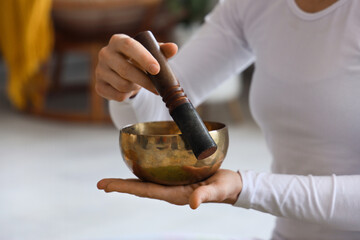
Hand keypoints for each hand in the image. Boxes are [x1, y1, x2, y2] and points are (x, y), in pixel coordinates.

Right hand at [95, 34, 177, 100]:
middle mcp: (105, 53)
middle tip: (157, 88)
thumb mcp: (151, 53)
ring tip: (141, 85)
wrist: (124, 72)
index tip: (157, 69)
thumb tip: (173, 48)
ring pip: (122, 85)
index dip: (144, 58)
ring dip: (137, 88)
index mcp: (118, 41)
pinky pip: (118, 96)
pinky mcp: (99, 86)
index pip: (129, 46)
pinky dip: (129, 96)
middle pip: (125, 69)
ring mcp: (99, 70)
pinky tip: (131, 90)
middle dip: (144, 81)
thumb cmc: (140, 59)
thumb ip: (162, 50)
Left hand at [97, 169, 242, 208]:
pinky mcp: (177, 177)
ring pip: (145, 182)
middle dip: (120, 186)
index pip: (145, 191)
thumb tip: (193, 204)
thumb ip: (205, 195)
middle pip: (140, 188)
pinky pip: (156, 174)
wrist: (231, 186)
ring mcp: (172, 184)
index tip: (107, 186)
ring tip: (111, 179)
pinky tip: (138, 166)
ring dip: (128, 180)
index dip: (125, 188)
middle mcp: (169, 190)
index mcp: (175, 194)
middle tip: (100, 184)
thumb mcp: (216, 191)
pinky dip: (143, 171)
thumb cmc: (225, 188)